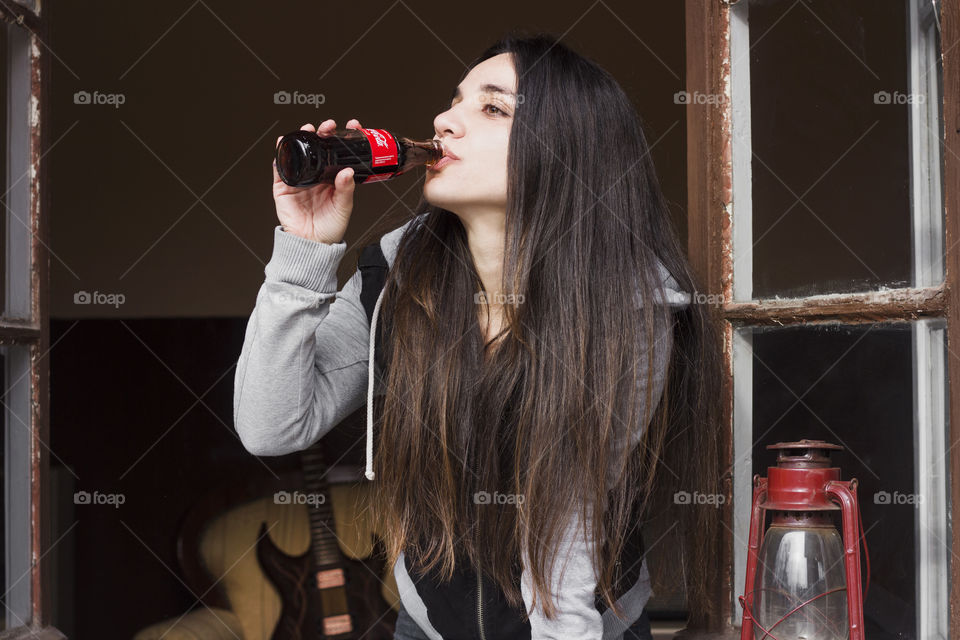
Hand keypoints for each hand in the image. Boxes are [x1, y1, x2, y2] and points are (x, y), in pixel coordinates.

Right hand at [272, 118, 363, 243]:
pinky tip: (283, 143)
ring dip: (301, 137)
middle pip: (318, 147)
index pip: (338, 152)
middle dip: (322, 132)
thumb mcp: (343, 208)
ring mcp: (300, 179)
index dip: (343, 138)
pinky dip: (280, 154)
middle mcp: (316, 175)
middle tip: (328, 126)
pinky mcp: (283, 186)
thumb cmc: (330, 228)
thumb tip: (346, 171)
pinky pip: (280, 167)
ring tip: (307, 129)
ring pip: (299, 152)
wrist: (312, 245)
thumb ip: (345, 189)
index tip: (352, 126)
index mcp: (332, 178)